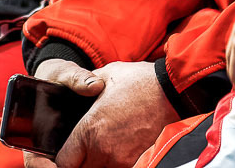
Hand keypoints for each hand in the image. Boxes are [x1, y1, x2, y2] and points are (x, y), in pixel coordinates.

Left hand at [23, 58, 176, 167]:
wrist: (173, 91)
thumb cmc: (140, 82)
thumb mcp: (106, 76)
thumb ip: (86, 87)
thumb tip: (79, 88)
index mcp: (90, 131)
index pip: (63, 162)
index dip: (61, 157)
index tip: (66, 150)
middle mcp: (103, 151)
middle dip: (79, 160)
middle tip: (84, 146)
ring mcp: (121, 159)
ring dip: (96, 161)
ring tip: (104, 144)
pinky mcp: (137, 162)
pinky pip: (117, 167)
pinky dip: (115, 161)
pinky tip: (119, 145)